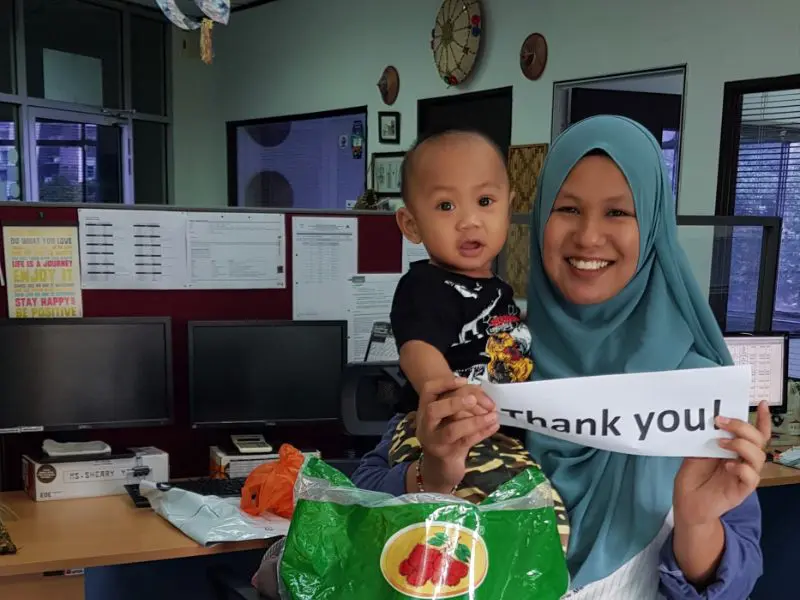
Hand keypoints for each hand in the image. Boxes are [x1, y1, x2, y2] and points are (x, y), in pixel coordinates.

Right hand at [415, 377, 498, 491]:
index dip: (444, 383)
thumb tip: (483, 397)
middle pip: (434, 410)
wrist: (439, 471)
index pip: (428, 391)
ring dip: (474, 421)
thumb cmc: (448, 439)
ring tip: (493, 415)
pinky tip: (494, 426)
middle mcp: (426, 426)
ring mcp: (435, 442)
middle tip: (473, 399)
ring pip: (452, 430)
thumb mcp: (450, 420)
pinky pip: (466, 442)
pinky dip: (482, 433)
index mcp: (425, 411)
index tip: (464, 380)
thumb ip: (461, 406)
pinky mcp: (447, 456)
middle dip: (455, 402)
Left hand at [673, 401, 770, 526]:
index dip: (761, 420)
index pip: (754, 433)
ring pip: (758, 456)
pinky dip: (741, 468)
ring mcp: (744, 475)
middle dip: (742, 427)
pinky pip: (752, 477)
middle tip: (720, 422)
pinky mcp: (742, 490)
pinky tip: (728, 466)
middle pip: (758, 440)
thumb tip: (706, 421)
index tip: (762, 404)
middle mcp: (743, 460)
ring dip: (741, 445)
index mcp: (734, 450)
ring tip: (720, 443)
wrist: (687, 503)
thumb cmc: (692, 477)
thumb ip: (704, 440)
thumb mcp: (695, 453)